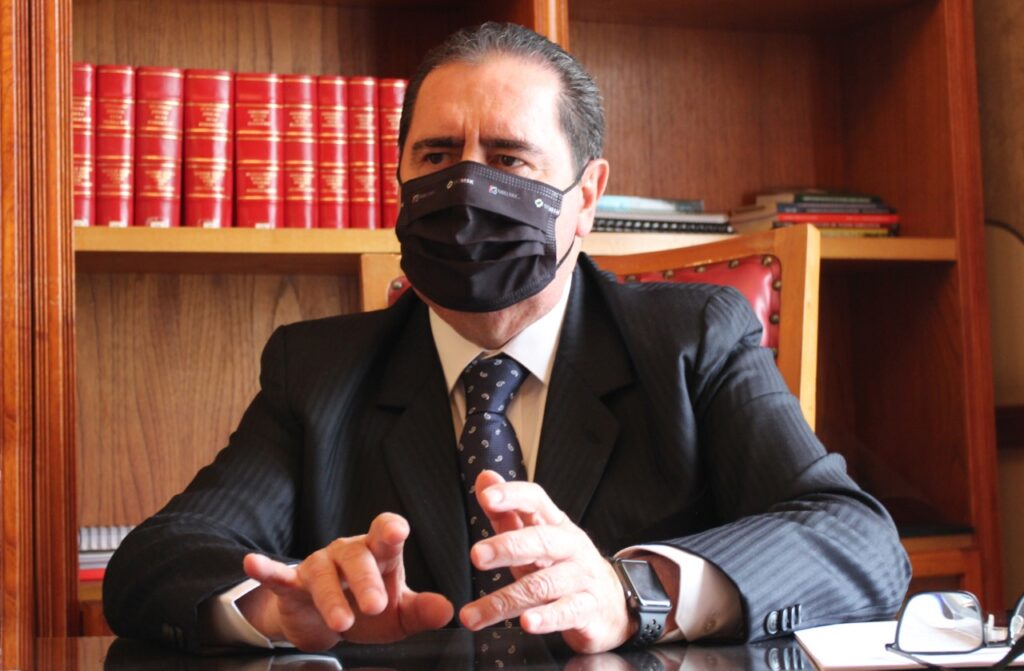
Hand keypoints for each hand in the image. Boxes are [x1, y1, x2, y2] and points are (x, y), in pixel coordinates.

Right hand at [238, 513, 453, 650]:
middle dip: (366, 581)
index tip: (398, 531)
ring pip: (322, 575)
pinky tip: (252, 562)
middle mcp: (348, 552)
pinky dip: (266, 568)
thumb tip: (449, 610)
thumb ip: (422, 610)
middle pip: (356, 558)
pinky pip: (279, 574)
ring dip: (332, 598)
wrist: (328, 622)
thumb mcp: (399, 614)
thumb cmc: (368, 607)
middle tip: (376, 606)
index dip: (390, 530)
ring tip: (342, 623)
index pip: (385, 533)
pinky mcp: (293, 583)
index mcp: (379, 554)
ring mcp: (319, 565)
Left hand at [458, 471, 633, 652]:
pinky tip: (527, 623)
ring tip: (473, 614)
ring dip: (505, 600)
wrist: (612, 602)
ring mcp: (581, 578)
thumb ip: (508, 512)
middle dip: (507, 546)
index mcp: (555, 524)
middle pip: (541, 541)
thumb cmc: (563, 565)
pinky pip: (567, 612)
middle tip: (477, 555)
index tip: (488, 497)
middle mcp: (570, 547)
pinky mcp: (588, 609)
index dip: (513, 496)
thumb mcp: (536, 537)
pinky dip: (546, 618)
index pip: (536, 500)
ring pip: (543, 585)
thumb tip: (484, 478)